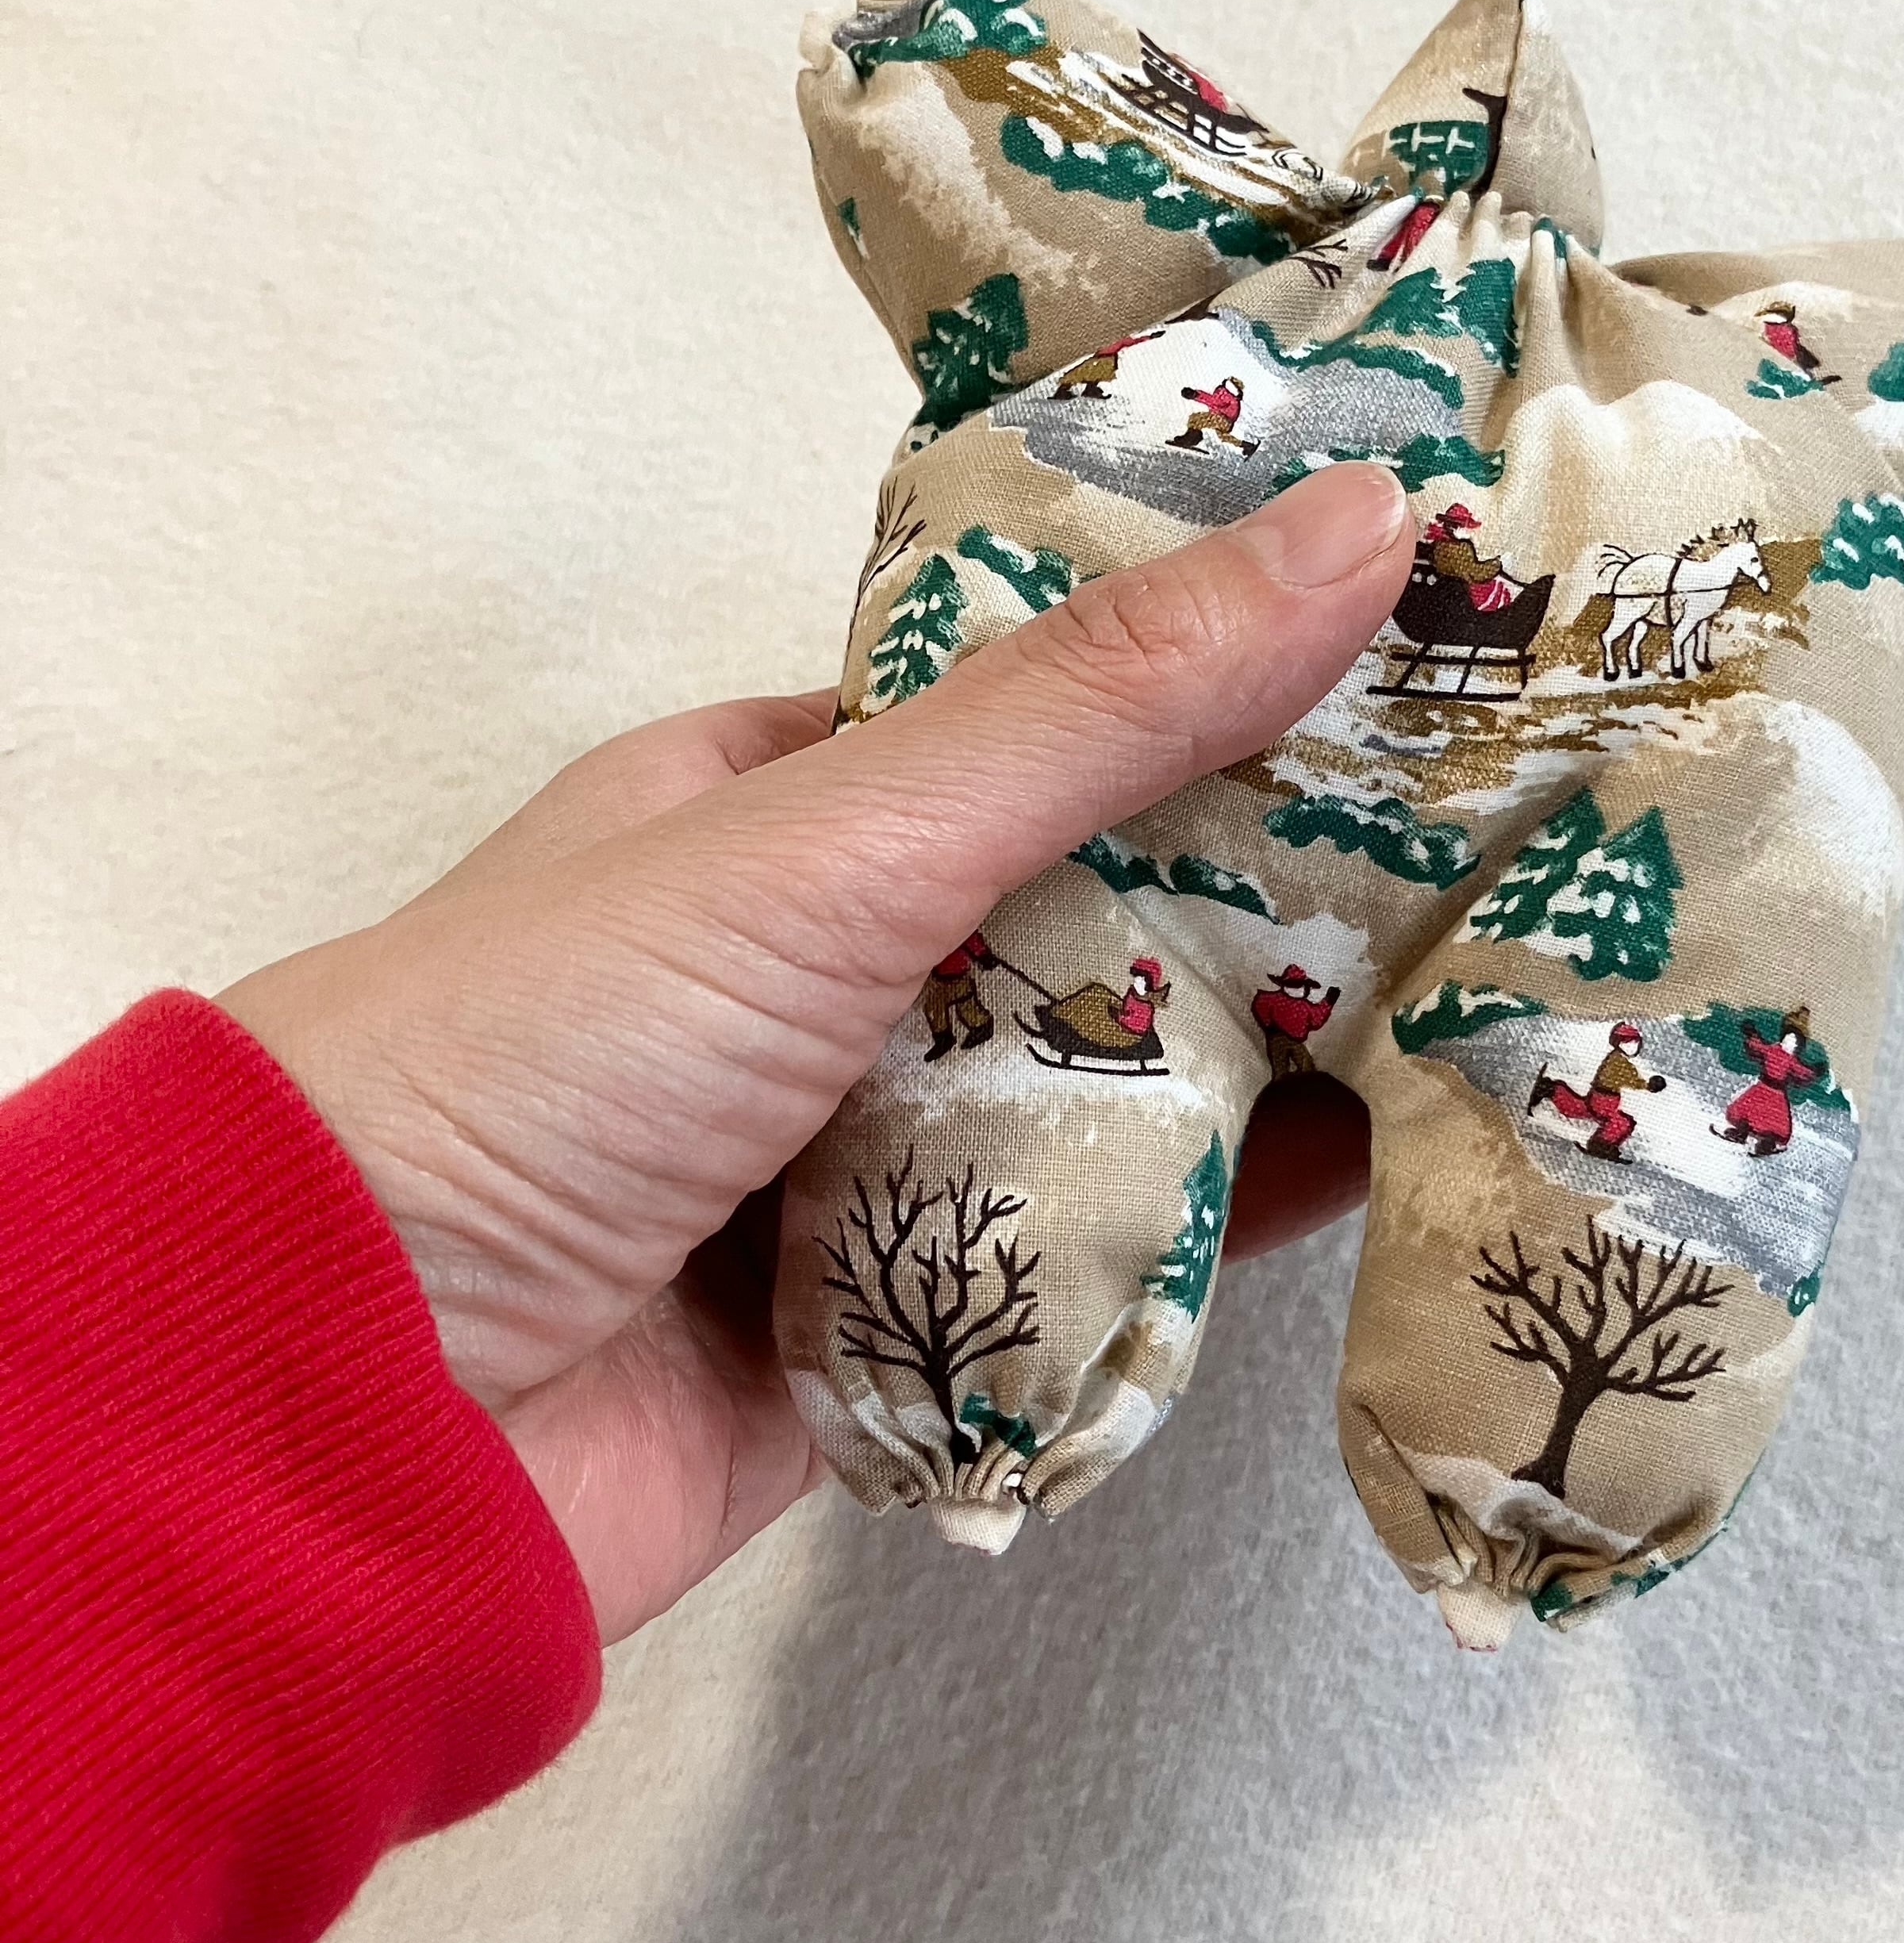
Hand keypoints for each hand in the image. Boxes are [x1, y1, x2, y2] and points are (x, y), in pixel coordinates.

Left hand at [218, 464, 1411, 1642]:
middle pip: (1108, 891)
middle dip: (1287, 865)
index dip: (1221, 665)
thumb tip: (1352, 524)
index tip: (1408, 633)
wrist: (345, 1419)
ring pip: (1122, 1071)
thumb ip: (1098, 707)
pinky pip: (1104, 1243)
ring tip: (1515, 963)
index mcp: (786, 799)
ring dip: (1285, 1039)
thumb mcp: (836, 837)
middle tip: (1519, 801)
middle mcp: (839, 958)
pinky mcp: (915, 1307)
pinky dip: (1233, 1212)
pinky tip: (1407, 1159)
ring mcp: (877, 1134)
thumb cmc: (552, 1053)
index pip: (1046, 705)